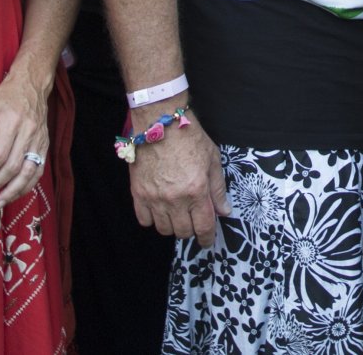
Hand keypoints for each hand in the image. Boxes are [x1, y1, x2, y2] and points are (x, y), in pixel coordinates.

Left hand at [0, 68, 53, 205]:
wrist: (32, 85)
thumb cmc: (5, 97)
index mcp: (12, 122)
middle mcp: (28, 133)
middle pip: (12, 168)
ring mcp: (39, 141)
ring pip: (27, 173)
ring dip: (11, 192)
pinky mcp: (45, 146)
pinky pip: (37, 172)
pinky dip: (26, 187)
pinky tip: (13, 194)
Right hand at [129, 109, 227, 247]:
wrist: (160, 122)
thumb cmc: (190, 138)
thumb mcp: (212, 160)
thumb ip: (218, 189)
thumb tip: (224, 211)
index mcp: (196, 190)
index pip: (203, 227)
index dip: (207, 238)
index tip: (207, 241)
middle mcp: (175, 198)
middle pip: (183, 231)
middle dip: (191, 230)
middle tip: (192, 220)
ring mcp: (154, 197)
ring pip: (163, 229)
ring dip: (172, 226)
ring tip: (176, 214)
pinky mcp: (138, 192)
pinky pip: (144, 220)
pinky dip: (152, 219)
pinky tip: (159, 209)